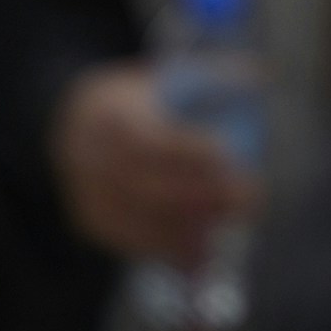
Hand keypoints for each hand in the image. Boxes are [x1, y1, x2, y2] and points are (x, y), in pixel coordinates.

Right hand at [49, 65, 250, 268]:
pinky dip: (169, 250)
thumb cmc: (135, 102)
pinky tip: (203, 254)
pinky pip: (132, 242)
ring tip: (232, 226)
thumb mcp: (158, 78)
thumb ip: (206, 78)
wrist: (72, 125)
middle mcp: (90, 156)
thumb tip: (258, 76)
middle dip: (202, 196)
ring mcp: (87, 193)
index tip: (231, 158)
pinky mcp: (91, 222)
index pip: (150, 140)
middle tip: (249, 199)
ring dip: (190, 229)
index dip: (191, 152)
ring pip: (139, 221)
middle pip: (147, 186)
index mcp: (109, 114)